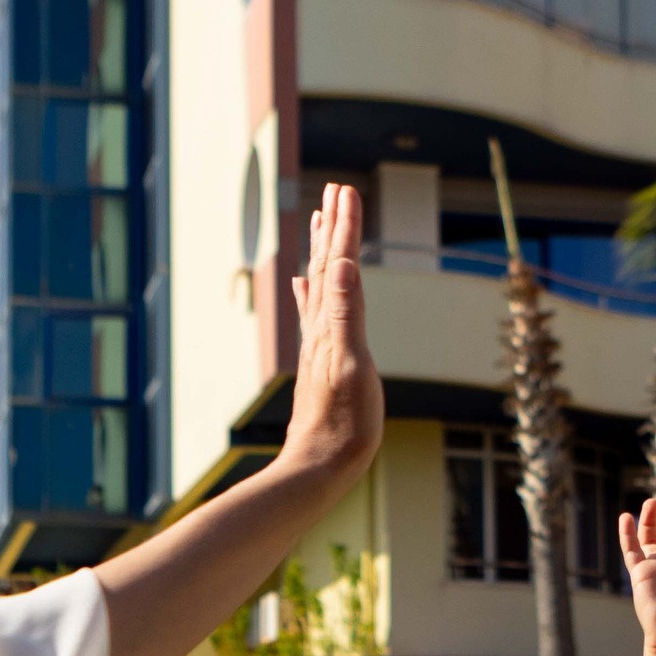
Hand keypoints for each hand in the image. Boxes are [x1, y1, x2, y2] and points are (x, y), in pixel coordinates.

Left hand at [279, 183, 384, 485]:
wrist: (319, 465)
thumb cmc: (344, 424)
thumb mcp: (352, 366)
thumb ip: (346, 314)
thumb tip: (340, 265)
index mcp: (331, 325)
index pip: (338, 264)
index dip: (344, 227)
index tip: (346, 190)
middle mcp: (321, 328)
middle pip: (325, 266)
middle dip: (332, 227)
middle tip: (335, 190)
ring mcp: (319, 344)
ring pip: (319, 284)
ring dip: (322, 250)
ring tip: (321, 221)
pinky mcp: (321, 361)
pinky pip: (315, 312)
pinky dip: (311, 290)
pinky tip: (302, 284)